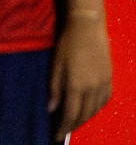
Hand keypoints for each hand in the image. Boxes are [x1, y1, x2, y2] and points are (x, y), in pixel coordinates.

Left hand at [49, 0, 111, 141]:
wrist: (88, 28)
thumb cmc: (67, 44)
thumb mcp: (55, 65)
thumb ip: (54, 88)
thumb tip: (51, 108)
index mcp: (77, 85)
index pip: (70, 114)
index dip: (63, 128)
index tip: (56, 136)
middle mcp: (93, 88)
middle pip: (84, 115)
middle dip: (73, 125)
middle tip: (62, 131)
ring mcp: (104, 84)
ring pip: (95, 110)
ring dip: (84, 119)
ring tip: (73, 122)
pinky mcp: (109, 79)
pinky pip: (104, 102)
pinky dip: (95, 109)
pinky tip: (88, 109)